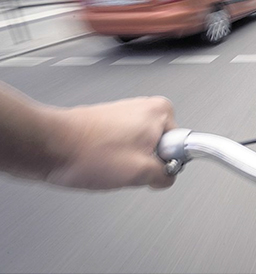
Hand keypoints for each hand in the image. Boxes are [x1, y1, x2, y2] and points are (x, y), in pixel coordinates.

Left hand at [45, 96, 175, 189]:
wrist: (47, 146)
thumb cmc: (87, 152)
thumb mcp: (141, 173)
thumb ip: (166, 176)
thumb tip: (168, 177)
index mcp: (160, 111)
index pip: (181, 147)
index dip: (164, 164)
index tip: (146, 167)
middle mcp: (145, 107)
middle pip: (161, 148)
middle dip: (145, 164)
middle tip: (125, 167)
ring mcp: (125, 113)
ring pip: (141, 150)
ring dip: (127, 162)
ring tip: (107, 163)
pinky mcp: (109, 122)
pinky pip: (123, 148)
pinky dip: (113, 158)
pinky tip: (99, 160)